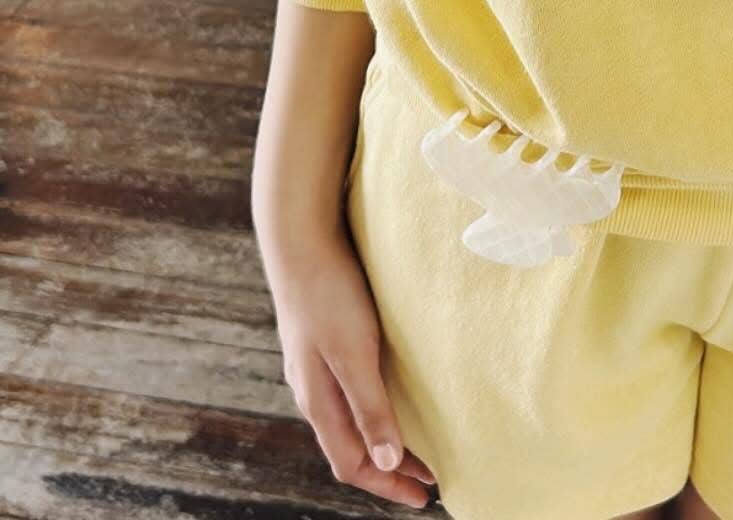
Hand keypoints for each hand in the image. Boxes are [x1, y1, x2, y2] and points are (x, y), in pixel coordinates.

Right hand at [260, 223, 437, 508]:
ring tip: (418, 446)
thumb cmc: (328, 295)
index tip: (424, 498)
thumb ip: (369, 407)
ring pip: (350, 421)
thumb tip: (388, 464)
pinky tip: (393, 396)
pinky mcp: (325, 343)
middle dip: (389, 470)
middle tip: (430, 480)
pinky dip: (375, 410)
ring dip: (384, 440)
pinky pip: (350, 394)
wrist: (300, 241)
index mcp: (318, 401)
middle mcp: (314, 391)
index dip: (387, 486)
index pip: (352, 464)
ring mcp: (317, 367)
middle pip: (351, 448)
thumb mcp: (354, 353)